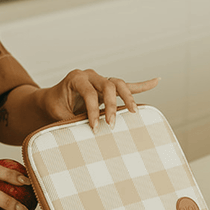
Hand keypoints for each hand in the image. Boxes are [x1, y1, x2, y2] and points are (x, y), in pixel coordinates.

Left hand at [40, 70, 159, 130]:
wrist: (52, 98)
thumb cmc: (54, 105)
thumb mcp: (57, 113)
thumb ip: (69, 120)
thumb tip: (82, 134)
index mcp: (76, 78)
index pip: (89, 93)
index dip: (92, 111)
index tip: (93, 127)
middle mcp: (90, 76)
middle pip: (108, 85)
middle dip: (111, 106)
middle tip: (111, 124)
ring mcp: (100, 79)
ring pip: (119, 84)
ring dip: (128, 98)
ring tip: (134, 111)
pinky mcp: (108, 87)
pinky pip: (126, 85)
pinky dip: (141, 85)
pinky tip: (157, 81)